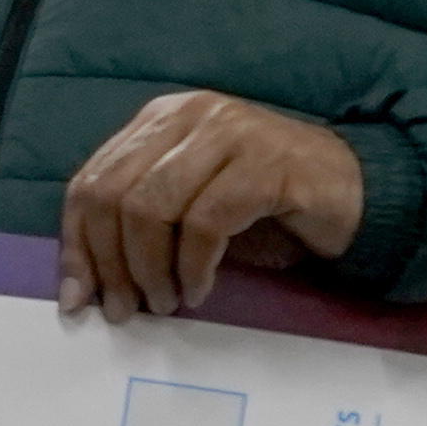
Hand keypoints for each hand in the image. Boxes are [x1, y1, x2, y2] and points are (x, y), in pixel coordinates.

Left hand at [54, 92, 365, 321]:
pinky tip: (198, 291)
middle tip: (124, 310)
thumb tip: (81, 286)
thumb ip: (136, 225)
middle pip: (114, 195)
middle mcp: (189, 115)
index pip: (90, 181)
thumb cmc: (262, 206)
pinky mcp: (266, 162)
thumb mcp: (186, 208)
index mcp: (158, 121)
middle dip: (110, 264)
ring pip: (152, 207)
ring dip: (150, 269)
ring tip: (164, 303)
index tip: (76, 299)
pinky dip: (194, 267)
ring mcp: (229, 132)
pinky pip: (205, 223)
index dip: (76, 245)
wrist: (350, 192)